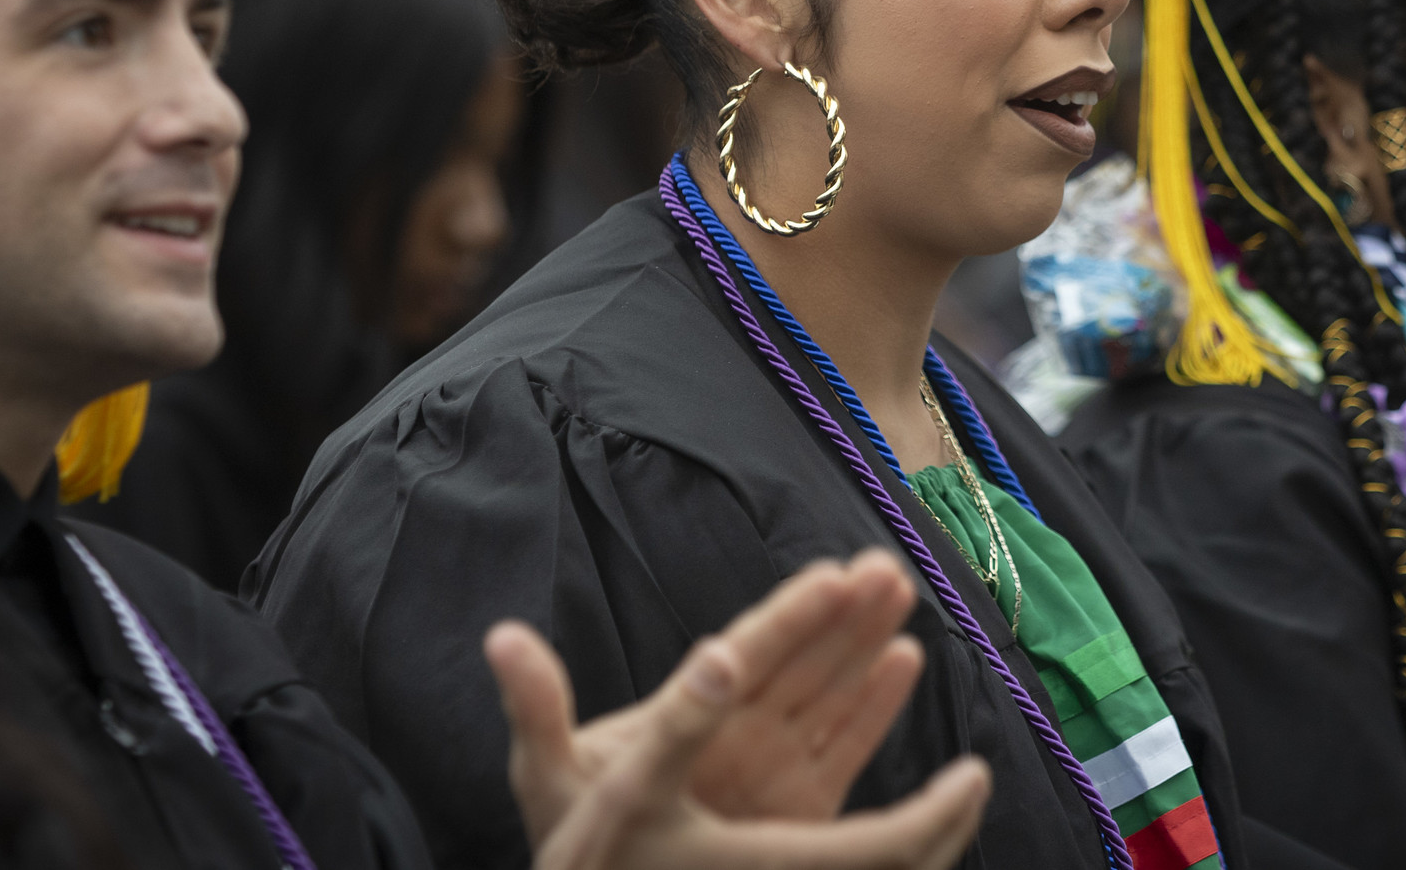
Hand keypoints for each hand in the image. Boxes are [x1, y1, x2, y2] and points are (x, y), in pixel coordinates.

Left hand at [486, 550, 989, 869]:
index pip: (747, 650)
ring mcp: (771, 761)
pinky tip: (904, 660)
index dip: (790, 614)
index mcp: (685, 711)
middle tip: (888, 568)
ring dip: (868, 640)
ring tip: (900, 590)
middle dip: (845, 612)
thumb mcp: (548, 773)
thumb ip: (537, 709)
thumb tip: (500, 638)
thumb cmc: (570, 838)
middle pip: (802, 657)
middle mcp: (736, 726)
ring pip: (832, 689)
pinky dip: (877, 704)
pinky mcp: (799, 804)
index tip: (833, 574)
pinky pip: (847, 746)